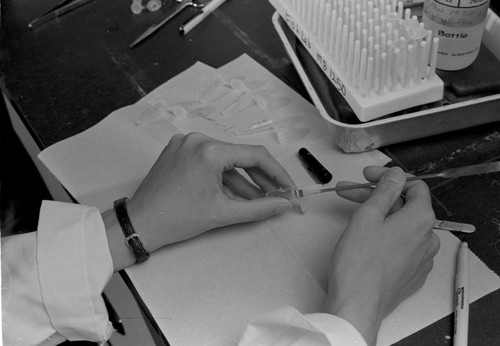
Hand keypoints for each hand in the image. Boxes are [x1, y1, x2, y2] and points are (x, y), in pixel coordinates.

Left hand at [127, 132, 293, 252]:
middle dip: (260, 178)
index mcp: (209, 150)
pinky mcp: (178, 151)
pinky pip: (209, 161)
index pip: (255, 156)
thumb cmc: (177, 219)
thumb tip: (283, 204)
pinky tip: (234, 193)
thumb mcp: (223, 213)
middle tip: (276, 195)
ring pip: (225, 160)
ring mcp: (185, 144)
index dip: (277, 173)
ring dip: (242, 180)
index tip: (288, 187)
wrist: (139, 224)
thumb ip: (259, 207)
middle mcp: (197, 140)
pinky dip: (223, 176)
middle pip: (240, 156)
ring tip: (258, 199)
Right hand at [324, 166, 439, 344]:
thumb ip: (384, 191)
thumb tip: (395, 175)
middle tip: (349, 192)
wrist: (358, 304)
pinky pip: (401, 245)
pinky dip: (385, 235)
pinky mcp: (411, 273)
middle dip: (376, 196)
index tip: (368, 177)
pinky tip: (364, 236)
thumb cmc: (359, 262)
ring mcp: (421, 258)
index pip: (414, 186)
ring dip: (378, 215)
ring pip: (401, 226)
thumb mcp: (367, 215)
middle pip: (404, 206)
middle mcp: (427, 238)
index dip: (388, 178)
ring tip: (352, 215)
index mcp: (420, 219)